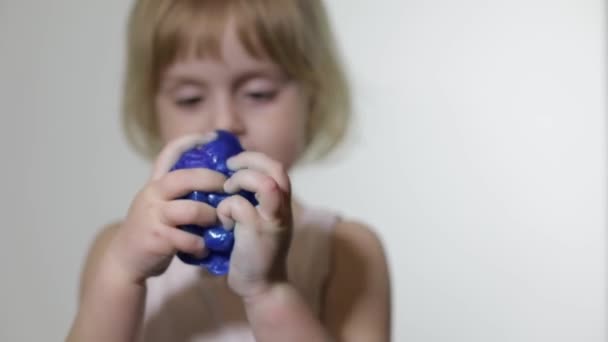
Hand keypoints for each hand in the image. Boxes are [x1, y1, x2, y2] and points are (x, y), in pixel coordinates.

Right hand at [105, 133, 224, 283]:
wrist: (124, 262)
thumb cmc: (150, 231)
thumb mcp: (159, 205)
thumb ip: (179, 193)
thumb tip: (213, 181)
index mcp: (155, 184)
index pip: (169, 152)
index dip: (191, 141)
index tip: (212, 136)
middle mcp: (152, 195)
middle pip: (186, 178)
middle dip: (213, 181)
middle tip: (229, 189)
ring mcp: (153, 216)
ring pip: (193, 209)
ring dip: (211, 217)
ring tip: (219, 224)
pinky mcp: (157, 239)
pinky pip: (189, 239)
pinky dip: (201, 245)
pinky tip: (204, 249)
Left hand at [218, 152, 292, 298]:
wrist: (262, 284)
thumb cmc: (255, 251)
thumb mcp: (260, 220)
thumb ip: (255, 200)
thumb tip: (230, 175)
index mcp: (282, 202)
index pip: (276, 166)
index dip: (254, 158)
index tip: (233, 163)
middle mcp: (282, 207)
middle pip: (275, 168)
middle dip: (249, 161)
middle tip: (229, 167)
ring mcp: (272, 219)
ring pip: (264, 183)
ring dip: (240, 181)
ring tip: (227, 192)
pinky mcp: (257, 232)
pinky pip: (239, 206)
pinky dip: (225, 209)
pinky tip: (222, 224)